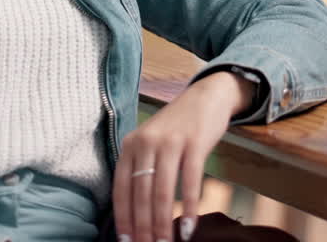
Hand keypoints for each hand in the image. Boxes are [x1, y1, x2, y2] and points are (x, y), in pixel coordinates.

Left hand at [112, 71, 254, 241]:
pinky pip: (190, 181)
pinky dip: (189, 208)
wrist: (205, 97)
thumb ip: (141, 170)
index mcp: (130, 145)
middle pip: (140, 193)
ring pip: (162, 191)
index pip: (121, 188)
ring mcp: (170, 141)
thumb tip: (136, 214)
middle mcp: (146, 142)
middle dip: (143, 227)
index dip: (123, 218)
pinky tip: (188, 228)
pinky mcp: (194, 143)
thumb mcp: (150, 143)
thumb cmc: (176, 128)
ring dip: (163, 223)